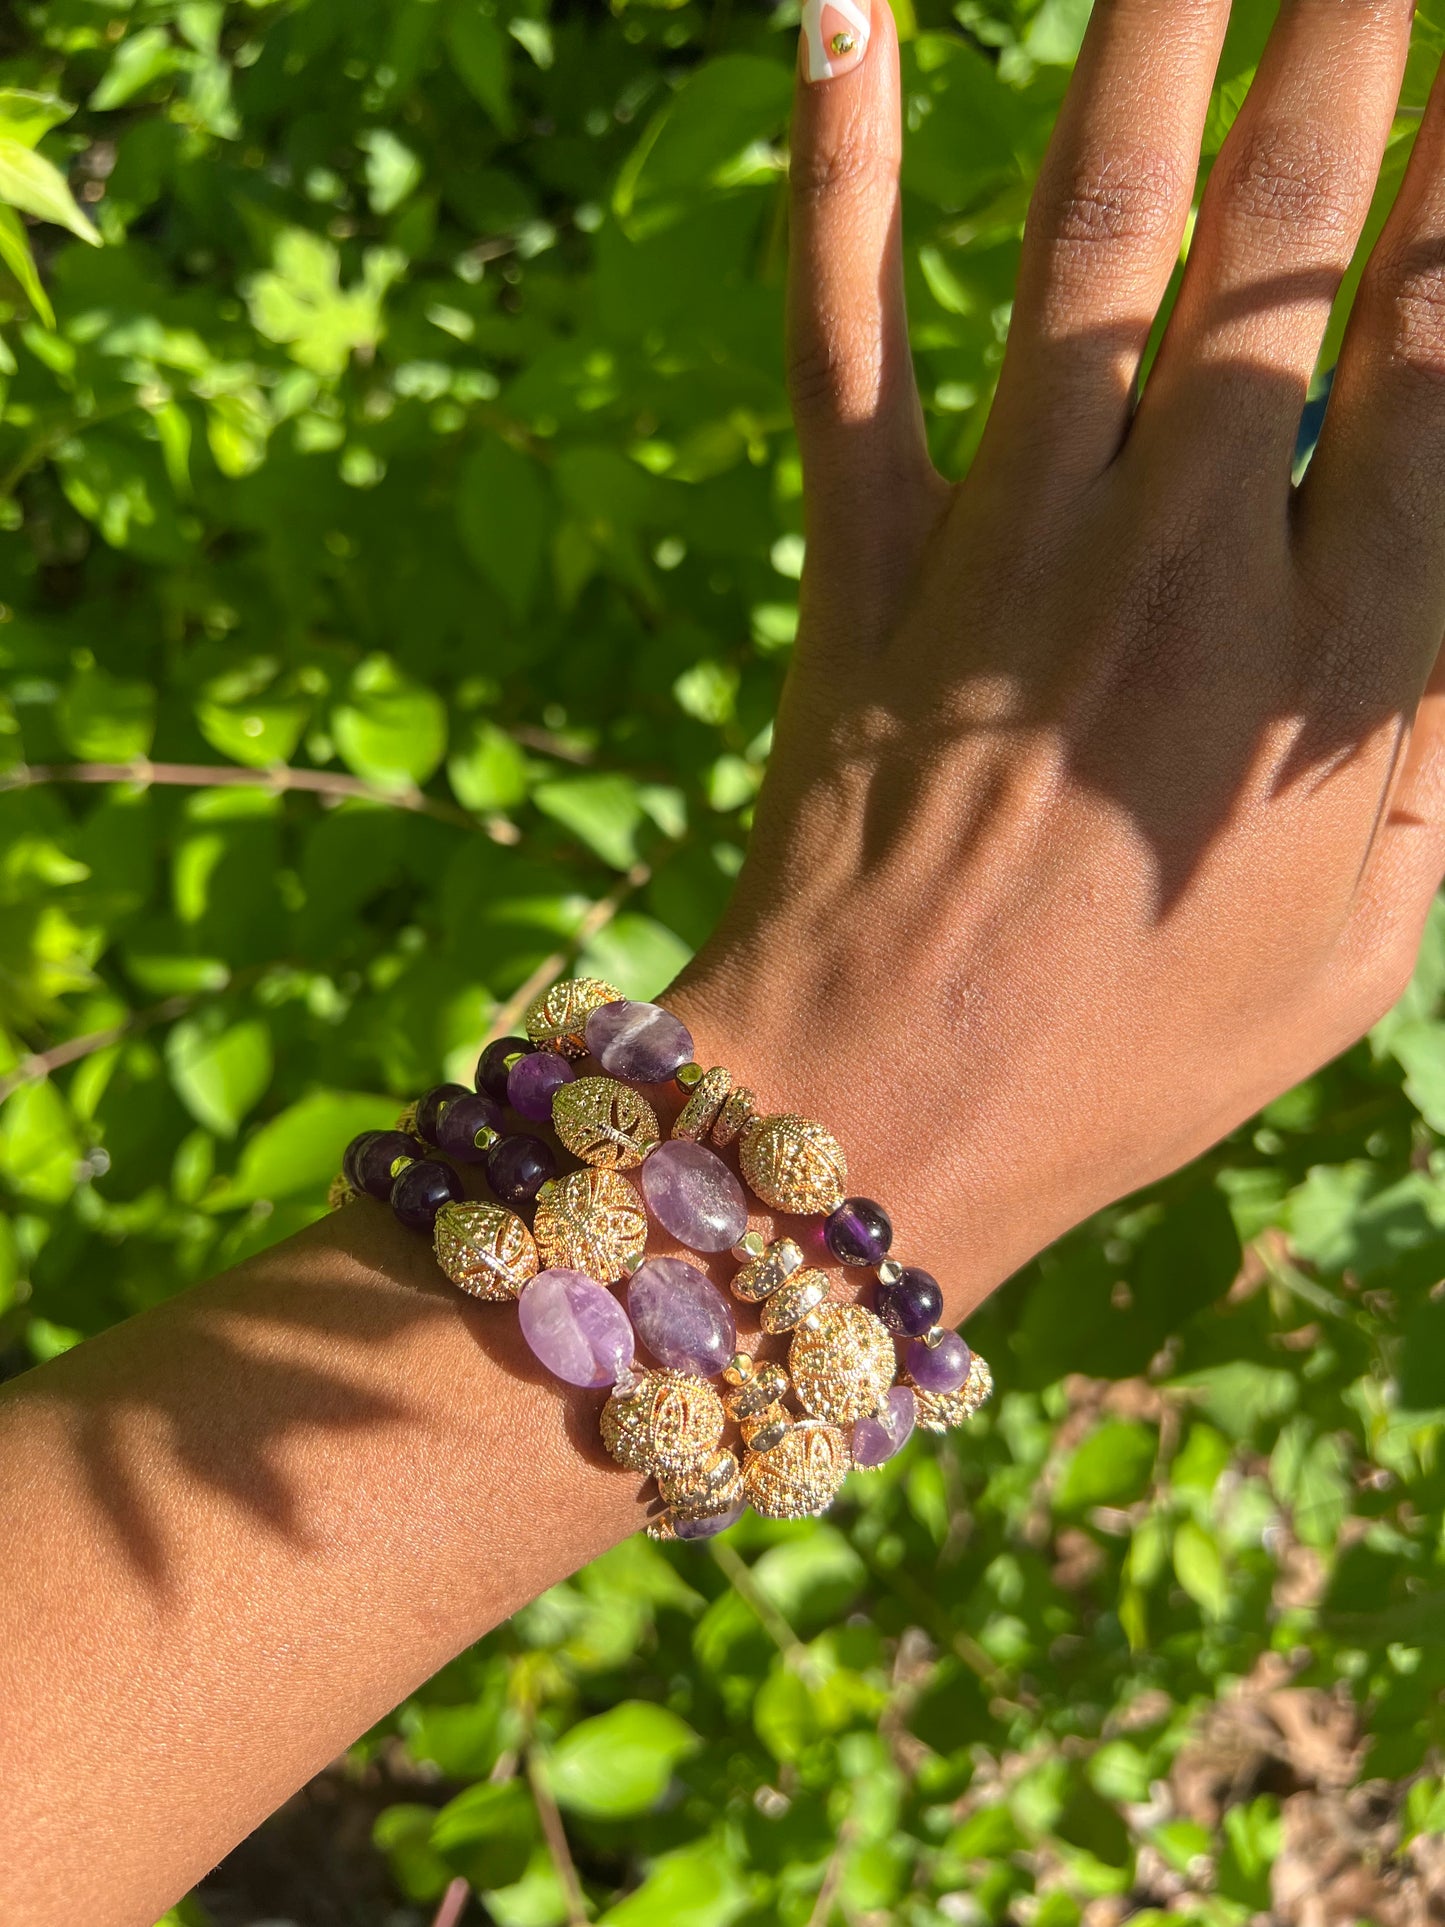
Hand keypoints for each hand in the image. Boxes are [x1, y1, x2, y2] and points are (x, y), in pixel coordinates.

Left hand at [674, 0, 1444, 1308]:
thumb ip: (1429, 739)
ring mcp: (1001, 558)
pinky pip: (846, 347)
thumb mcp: (1355, 943)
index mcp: (1329, 664)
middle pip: (1286, 241)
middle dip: (1351, 37)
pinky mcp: (858, 577)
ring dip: (1155, 31)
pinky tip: (845, 21)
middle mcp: (1177, 566)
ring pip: (1088, 239)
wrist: (882, 1119)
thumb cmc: (1137, 1057)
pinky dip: (837, 182)